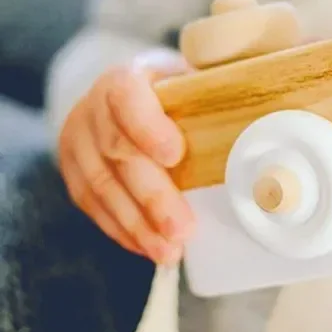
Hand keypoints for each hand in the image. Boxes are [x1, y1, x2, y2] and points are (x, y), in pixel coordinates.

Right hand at [58, 50, 194, 264]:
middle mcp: (92, 109)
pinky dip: (123, 230)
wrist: (124, 98)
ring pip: (102, 187)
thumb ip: (213, 99)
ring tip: (169, 251)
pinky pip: (93, 206)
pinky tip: (148, 247)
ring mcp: (77, 143)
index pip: (127, 97)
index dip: (147, 127)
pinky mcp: (73, 172)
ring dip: (138, 225)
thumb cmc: (172, 94)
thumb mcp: (190, 83)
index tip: (175, 155)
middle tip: (182, 229)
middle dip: (152, 197)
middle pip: (119, 153)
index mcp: (123, 80)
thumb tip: (258, 122)